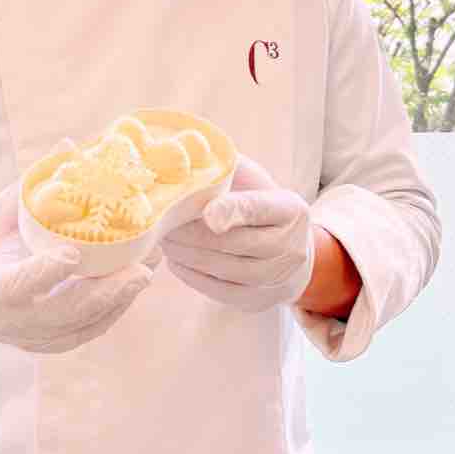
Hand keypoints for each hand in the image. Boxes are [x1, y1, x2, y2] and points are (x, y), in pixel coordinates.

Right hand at [0, 175, 160, 353]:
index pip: (17, 284)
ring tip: (151, 264)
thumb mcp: (3, 210)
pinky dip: (117, 307)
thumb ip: (34, 183)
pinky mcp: (56, 344)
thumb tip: (70, 144)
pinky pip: (92, 330)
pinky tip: (138, 280)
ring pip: (84, 324)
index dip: (44, 272)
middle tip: (140, 268)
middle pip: (62, 313)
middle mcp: (13, 319)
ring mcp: (36, 337)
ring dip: (121, 297)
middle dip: (104, 293)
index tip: (71, 254)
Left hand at [162, 154, 314, 312]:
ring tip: (163, 239)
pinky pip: (219, 291)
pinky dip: (192, 276)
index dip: (230, 210)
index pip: (257, 208)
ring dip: (186, 254)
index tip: (205, 211)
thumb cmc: (260, 203)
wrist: (293, 251)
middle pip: (232, 242)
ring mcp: (276, 278)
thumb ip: (226, 167)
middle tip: (162, 222)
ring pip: (222, 268)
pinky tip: (175, 260)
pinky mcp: (259, 301)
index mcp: (289, 208)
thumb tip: (187, 152)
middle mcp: (290, 246)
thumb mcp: (254, 180)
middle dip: (191, 233)